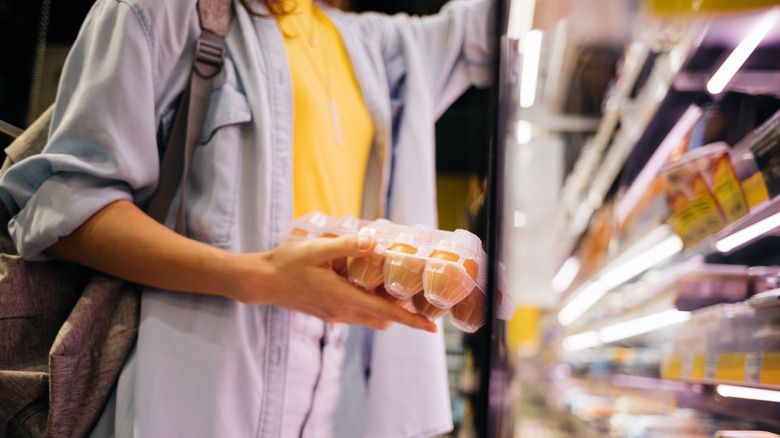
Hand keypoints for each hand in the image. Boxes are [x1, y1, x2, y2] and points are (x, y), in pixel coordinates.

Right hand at [234, 234, 437, 332]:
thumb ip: (347, 246)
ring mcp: (334, 315)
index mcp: (343, 298)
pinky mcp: (327, 313)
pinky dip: (368, 304)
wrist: (260, 281)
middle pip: (382, 318)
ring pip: (369, 317)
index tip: (432, 327)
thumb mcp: (317, 249)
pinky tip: (365, 282)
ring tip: (393, 285)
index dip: (411, 321)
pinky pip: (356, 313)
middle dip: (402, 312)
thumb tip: (375, 242)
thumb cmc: (286, 264)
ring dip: (384, 307)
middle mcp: (342, 312)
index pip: (386, 314)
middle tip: (416, 294)